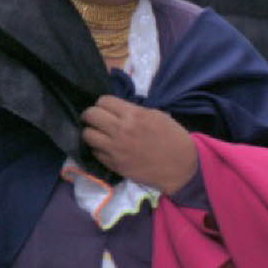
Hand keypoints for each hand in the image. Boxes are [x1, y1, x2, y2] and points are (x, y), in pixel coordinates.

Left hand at [81, 95, 196, 192]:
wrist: (180, 167)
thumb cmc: (173, 138)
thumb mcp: (156, 115)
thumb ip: (134, 111)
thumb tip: (117, 111)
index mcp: (133, 114)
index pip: (103, 101)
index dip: (103, 104)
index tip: (106, 109)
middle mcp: (121, 130)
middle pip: (91, 115)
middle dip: (91, 115)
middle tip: (96, 120)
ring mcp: (115, 148)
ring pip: (87, 134)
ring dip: (91, 132)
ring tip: (97, 134)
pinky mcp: (114, 164)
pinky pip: (95, 152)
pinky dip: (97, 148)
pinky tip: (105, 148)